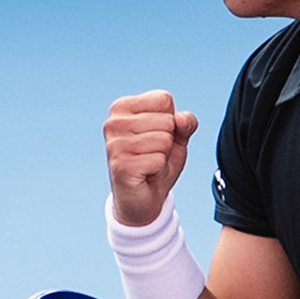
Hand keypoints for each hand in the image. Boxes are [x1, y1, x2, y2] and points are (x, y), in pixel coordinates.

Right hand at [103, 90, 199, 226]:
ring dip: (163, 156)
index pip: (164, 99)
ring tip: (149, 163)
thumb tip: (181, 119)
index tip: (156, 135)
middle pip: (166, 120)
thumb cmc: (156, 162)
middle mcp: (114, 123)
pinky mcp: (120, 166)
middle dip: (168, 140)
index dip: (171, 121)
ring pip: (163, 140)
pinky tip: (146, 173)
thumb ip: (185, 122)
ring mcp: (114, 145)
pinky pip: (158, 159)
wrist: (143, 198)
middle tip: (153, 153)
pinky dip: (158, 169)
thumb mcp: (176, 137)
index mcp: (123, 107)